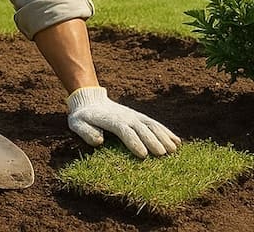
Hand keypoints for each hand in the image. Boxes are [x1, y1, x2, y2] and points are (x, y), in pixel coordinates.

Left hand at [66, 86, 180, 158]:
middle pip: (142, 129)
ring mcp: (134, 116)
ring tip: (174, 149)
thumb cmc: (82, 116)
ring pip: (152, 125)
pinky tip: (176, 141)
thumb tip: (99, 141)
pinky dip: (166, 132)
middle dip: (153, 141)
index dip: (134, 143)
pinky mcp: (138, 117)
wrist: (89, 99)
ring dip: (164, 136)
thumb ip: (86, 132)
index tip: (143, 155)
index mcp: (112, 120)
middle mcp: (126, 117)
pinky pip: (154, 124)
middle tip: (164, 155)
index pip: (125, 131)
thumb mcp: (77, 124)